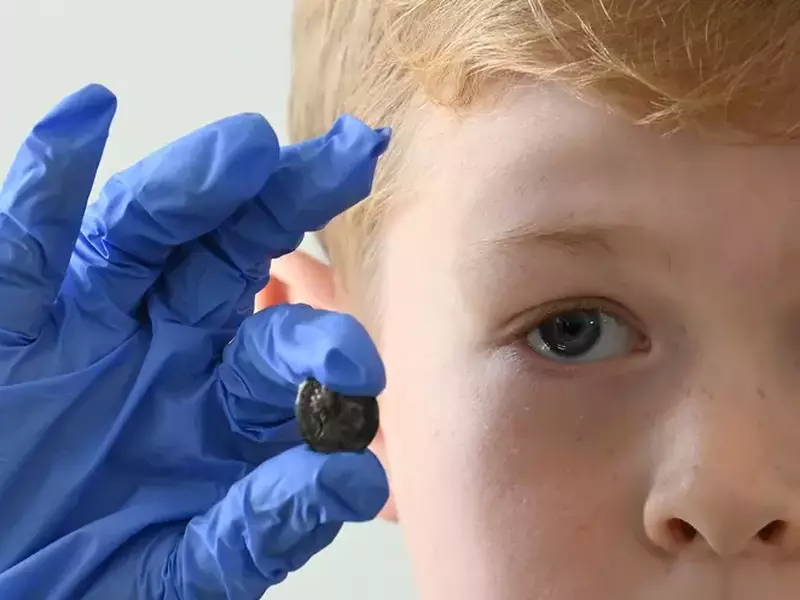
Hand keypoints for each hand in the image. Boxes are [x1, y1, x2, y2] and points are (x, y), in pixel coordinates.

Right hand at [0, 85, 390, 598]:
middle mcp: (168, 341)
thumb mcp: (185, 566)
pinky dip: (49, 183)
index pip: (289, 343)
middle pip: (236, 254)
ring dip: (191, 187)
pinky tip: (82, 120)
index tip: (363, 359)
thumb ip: (264, 524)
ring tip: (244, 148)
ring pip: (147, 234)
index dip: (327, 339)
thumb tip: (356, 479)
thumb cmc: (86, 578)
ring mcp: (91, 320)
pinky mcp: (11, 319)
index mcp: (223, 398)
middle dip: (288, 206)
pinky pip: (27, 244)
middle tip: (348, 158)